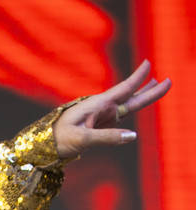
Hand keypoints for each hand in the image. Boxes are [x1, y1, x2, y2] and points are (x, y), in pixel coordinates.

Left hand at [54, 59, 171, 159]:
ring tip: (155, 85)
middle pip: (130, 97)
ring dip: (141, 96)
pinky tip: (131, 106)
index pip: (123, 89)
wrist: (39, 146)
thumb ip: (107, 137)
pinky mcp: (94, 126)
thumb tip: (132, 136)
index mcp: (96, 106)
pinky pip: (116, 116)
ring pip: (125, 106)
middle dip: (149, 90)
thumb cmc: (56, 140)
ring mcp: (97, 117)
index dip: (138, 78)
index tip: (148, 63)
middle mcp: (99, 109)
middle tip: (168, 80)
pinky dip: (128, 109)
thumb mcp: (81, 139)